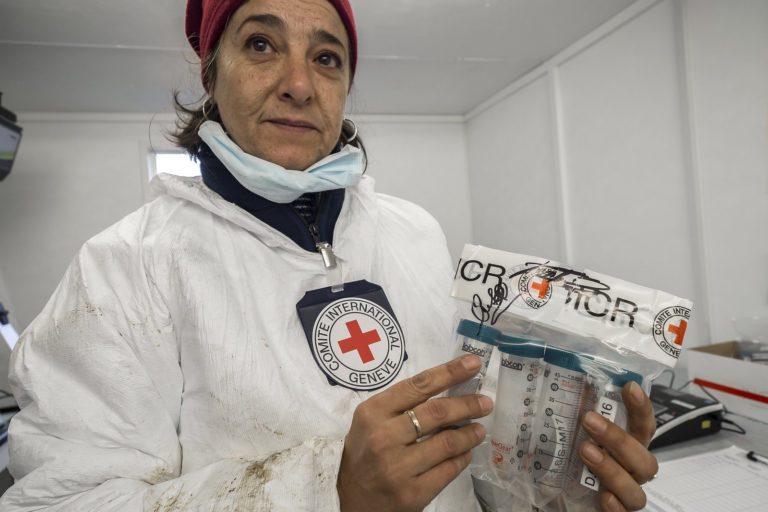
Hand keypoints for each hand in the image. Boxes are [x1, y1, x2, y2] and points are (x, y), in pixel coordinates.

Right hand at [337, 355, 493, 511]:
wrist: (349, 499)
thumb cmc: (364, 453)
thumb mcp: (371, 421)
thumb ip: (401, 405)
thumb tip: (448, 389)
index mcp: (373, 412)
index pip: (419, 385)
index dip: (450, 372)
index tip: (473, 364)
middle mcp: (383, 437)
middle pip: (438, 412)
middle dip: (468, 404)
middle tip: (485, 403)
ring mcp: (397, 468)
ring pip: (448, 442)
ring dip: (470, 434)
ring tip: (479, 430)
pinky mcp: (411, 494)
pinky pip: (448, 470)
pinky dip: (462, 458)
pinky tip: (465, 453)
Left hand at [578, 382, 658, 510]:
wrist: (561, 495)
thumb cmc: (571, 460)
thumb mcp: (570, 432)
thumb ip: (576, 410)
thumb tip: (574, 381)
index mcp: (628, 447)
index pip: (644, 426)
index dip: (641, 407)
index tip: (629, 386)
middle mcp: (632, 471)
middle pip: (644, 459)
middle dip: (617, 438)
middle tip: (588, 420)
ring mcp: (625, 494)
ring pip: (636, 490)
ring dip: (612, 469)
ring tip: (584, 451)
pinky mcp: (615, 511)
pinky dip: (616, 506)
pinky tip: (602, 496)